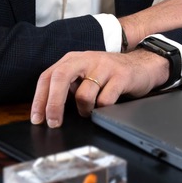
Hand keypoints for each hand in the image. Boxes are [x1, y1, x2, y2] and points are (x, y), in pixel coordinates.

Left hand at [30, 49, 167, 127]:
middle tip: (53, 123)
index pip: (48, 76)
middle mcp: (87, 59)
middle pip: (60, 78)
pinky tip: (106, 105)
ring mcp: (104, 66)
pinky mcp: (121, 76)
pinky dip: (102, 108)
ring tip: (90, 110)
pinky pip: (105, 100)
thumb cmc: (110, 75)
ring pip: (83, 94)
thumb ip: (68, 85)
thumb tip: (47, 111)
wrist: (143, 65)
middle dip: (53, 104)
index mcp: (73, 59)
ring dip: (84, 110)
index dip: (39, 99)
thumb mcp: (85, 75)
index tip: (38, 119)